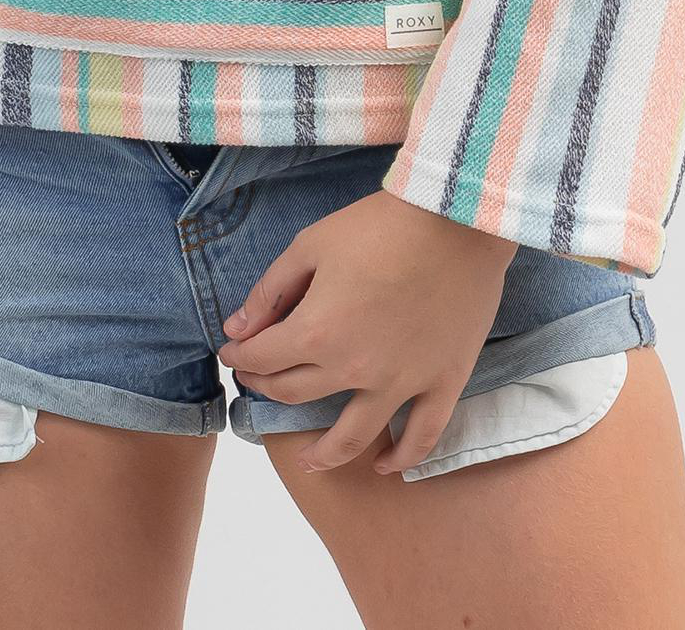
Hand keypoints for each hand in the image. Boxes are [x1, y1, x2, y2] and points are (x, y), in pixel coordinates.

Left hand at [215, 188, 516, 475]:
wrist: (453, 219)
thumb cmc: (377, 226)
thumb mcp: (310, 245)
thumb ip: (270, 291)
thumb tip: (237, 328)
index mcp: (316, 332)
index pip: (264, 357)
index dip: (241, 354)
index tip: (232, 350)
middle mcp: (354, 369)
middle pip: (297, 393)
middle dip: (267, 385)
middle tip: (258, 378)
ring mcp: (401, 383)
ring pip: (353, 437)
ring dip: (325, 454)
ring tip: (308, 461)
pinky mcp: (442, 383)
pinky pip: (422, 436)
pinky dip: (403, 458)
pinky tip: (386, 465)